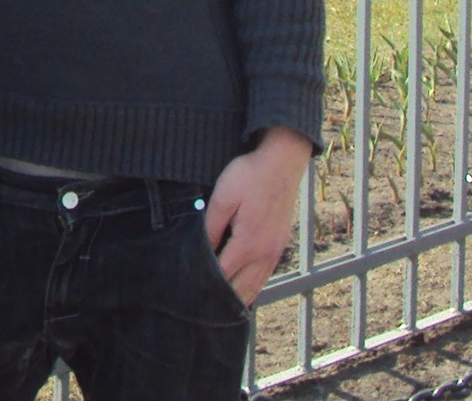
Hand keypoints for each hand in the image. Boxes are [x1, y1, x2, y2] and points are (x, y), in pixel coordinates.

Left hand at [202, 126, 311, 304]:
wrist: (282, 162)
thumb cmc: (250, 176)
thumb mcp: (223, 197)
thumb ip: (211, 227)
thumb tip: (202, 251)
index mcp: (248, 244)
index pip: (223, 276)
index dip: (205, 286)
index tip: (188, 294)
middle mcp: (264, 254)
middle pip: (241, 289)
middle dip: (221, 300)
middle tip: (199, 308)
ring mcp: (275, 251)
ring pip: (255, 286)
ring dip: (238, 297)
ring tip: (218, 308)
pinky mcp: (279, 245)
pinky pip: (264, 275)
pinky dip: (252, 286)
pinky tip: (242, 289)